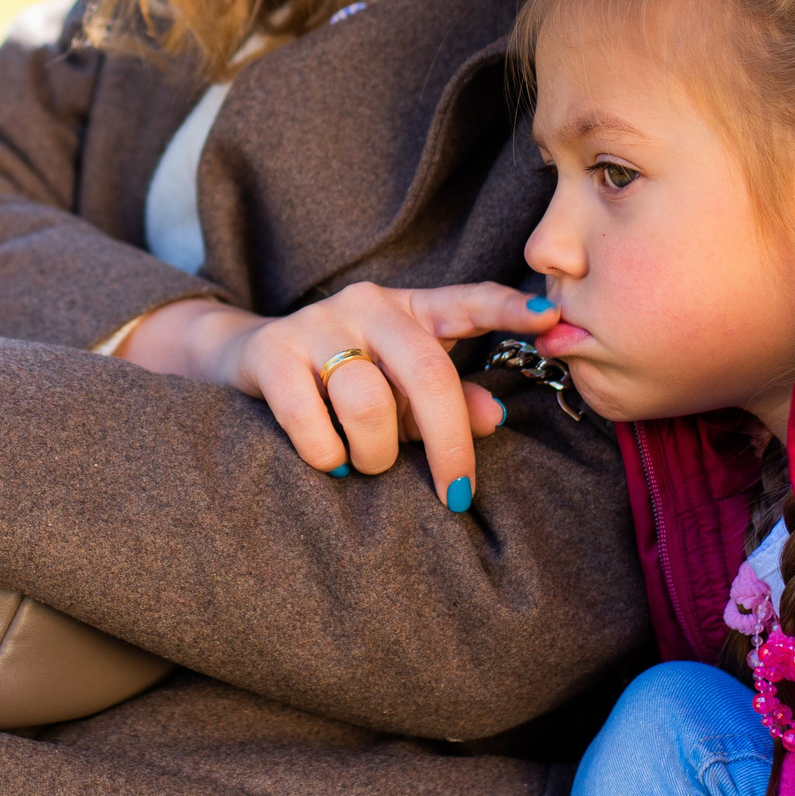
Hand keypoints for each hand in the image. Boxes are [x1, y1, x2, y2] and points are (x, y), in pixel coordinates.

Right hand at [129, 284, 557, 507]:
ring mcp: (317, 324)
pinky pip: (311, 420)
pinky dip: (328, 456)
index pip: (467, 301)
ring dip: (376, 452)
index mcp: (408, 309)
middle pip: (426, 371)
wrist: (245, 358)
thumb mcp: (399, 388)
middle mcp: (366, 305)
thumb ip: (448, 402)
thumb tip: (495, 417)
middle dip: (448, 443)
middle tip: (457, 494)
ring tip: (367, 462)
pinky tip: (329, 460)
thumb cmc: (342, 381)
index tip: (549, 318)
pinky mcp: (272, 352)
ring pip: (368, 401)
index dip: (508, 308)